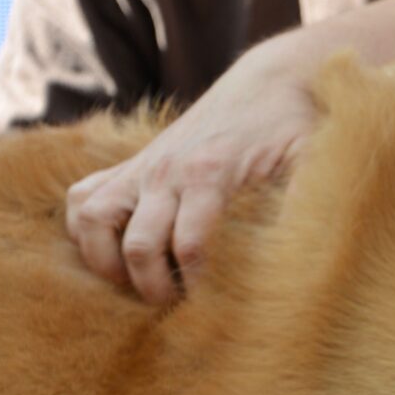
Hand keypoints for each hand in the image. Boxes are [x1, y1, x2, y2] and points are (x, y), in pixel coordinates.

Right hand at [65, 40, 318, 305]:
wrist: (271, 86)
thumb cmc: (295, 133)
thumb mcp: (312, 166)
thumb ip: (305, 208)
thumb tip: (308, 262)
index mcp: (212, 175)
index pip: (191, 246)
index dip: (200, 287)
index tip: (217, 308)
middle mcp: (167, 171)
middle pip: (139, 246)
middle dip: (155, 287)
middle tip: (179, 306)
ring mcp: (142, 167)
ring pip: (93, 221)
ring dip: (108, 263)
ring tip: (139, 284)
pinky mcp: (130, 165)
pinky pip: (83, 199)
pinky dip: (85, 230)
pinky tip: (113, 253)